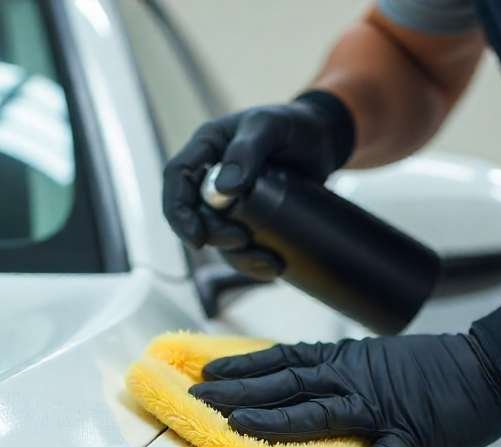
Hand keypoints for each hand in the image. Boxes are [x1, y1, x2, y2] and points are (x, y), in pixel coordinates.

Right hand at [161, 90, 354, 279]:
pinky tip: (274, 268)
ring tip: (271, 263)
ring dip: (238, 257)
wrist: (324, 139)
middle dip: (215, 236)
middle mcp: (211, 176)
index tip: (197, 238)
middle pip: (196, 215)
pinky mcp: (250, 218)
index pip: (176, 178)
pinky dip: (254, 262)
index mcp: (207, 148)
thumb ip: (248, 149)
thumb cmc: (294, 123)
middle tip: (243, 241)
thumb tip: (224, 191)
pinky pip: (241, 247)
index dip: (178, 211)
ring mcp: (229, 201)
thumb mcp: (271, 126)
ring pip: (218, 238)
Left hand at [189, 301, 500, 446]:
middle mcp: (354, 380)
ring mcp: (383, 408)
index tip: (206, 372)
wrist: (490, 367)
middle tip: (198, 398)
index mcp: (345, 364)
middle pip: (286, 384)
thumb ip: (336, 379)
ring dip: (278, 420)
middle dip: (240, 392)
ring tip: (239, 427)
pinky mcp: (415, 434)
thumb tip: (299, 389)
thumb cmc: (432, 371)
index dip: (243, 367)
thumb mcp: (374, 364)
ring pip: (322, 412)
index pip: (282, 362)